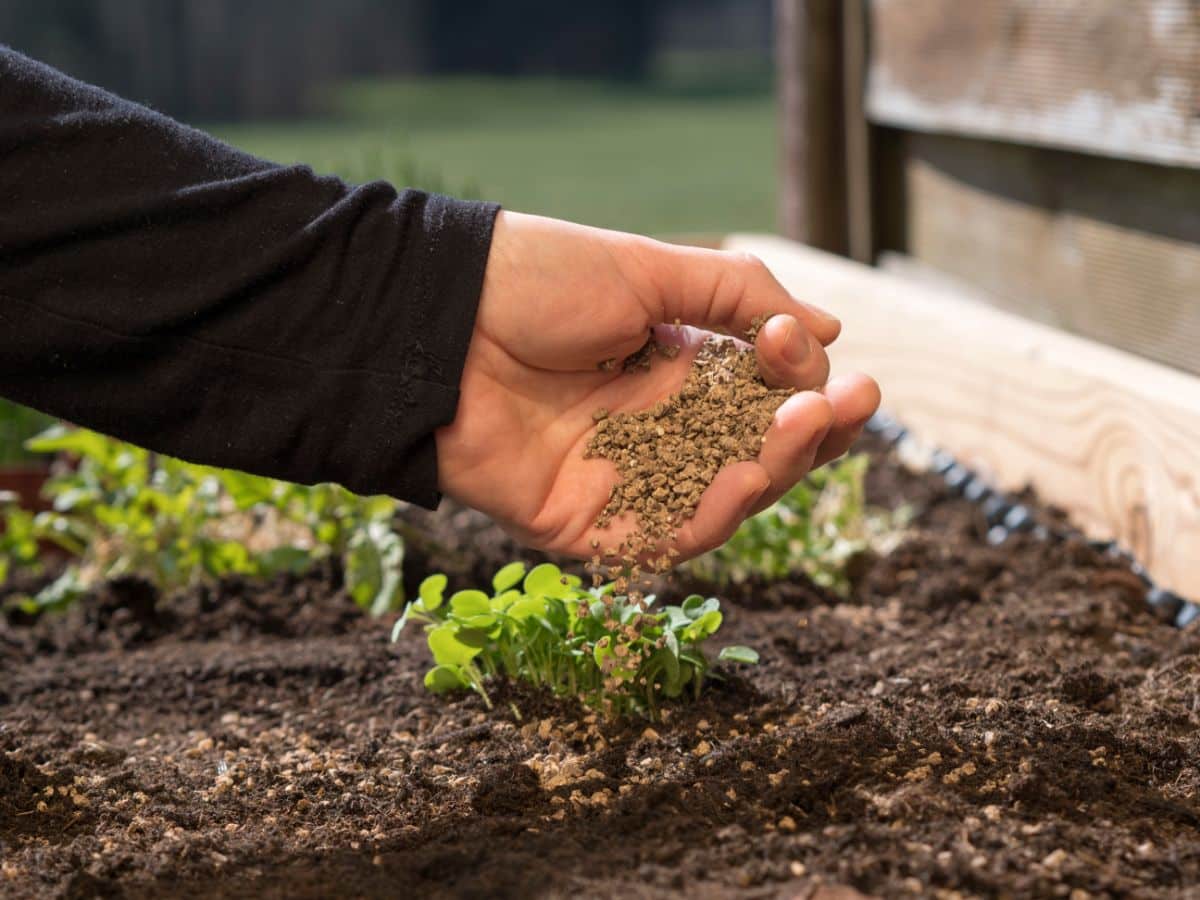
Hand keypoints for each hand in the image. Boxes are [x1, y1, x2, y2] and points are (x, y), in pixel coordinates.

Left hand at [435, 211, 880, 560]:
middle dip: (812, 432)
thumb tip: (832, 329)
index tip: (804, 346)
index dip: (801, 379)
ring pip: (724, 500)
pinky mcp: (586, 527)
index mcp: (676, 369)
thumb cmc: (536, 282)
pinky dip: (710, 515)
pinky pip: (662, 540)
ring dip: (775, 469)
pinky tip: (743, 476)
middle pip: (757, 454)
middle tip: (852, 403)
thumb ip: (741, 298)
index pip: (764, 395)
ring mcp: (625, 482)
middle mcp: (658, 430)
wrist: (436, 320)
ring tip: (804, 427)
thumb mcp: (650, 271)